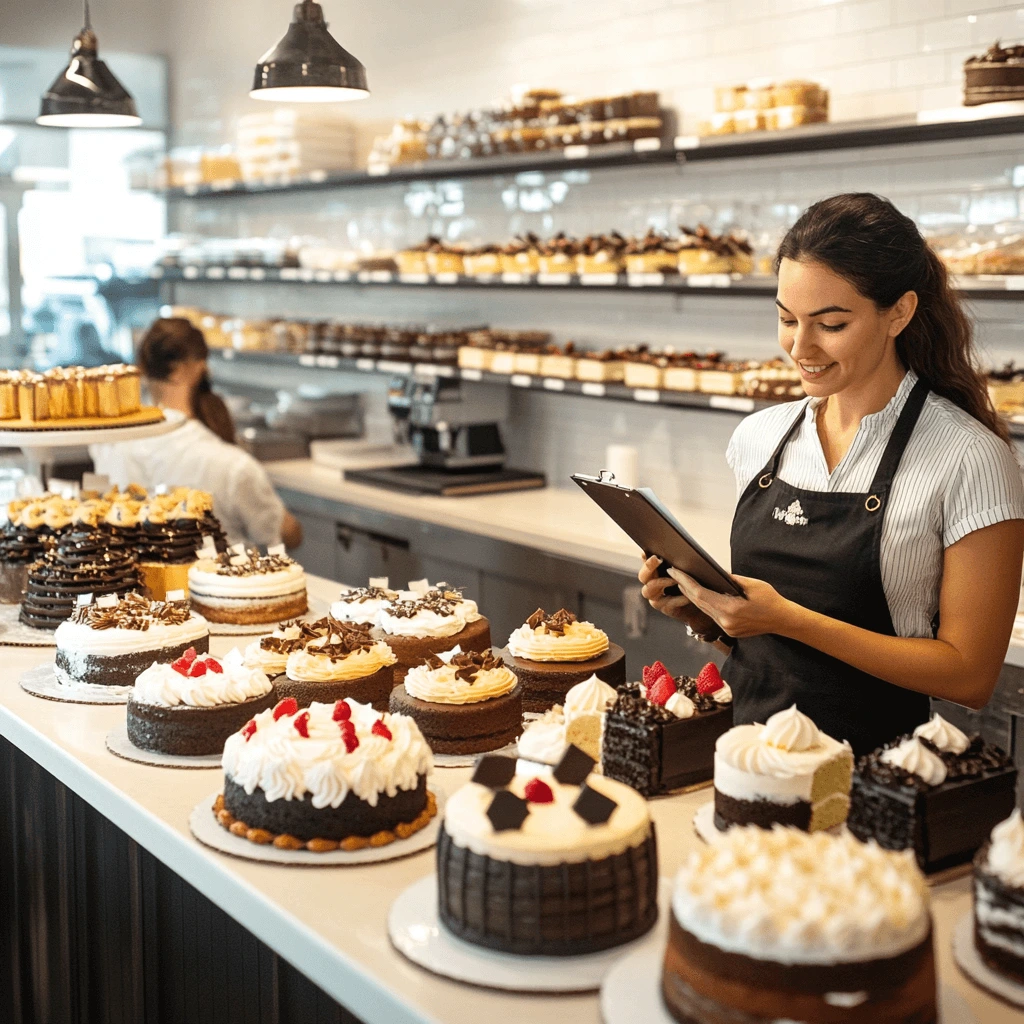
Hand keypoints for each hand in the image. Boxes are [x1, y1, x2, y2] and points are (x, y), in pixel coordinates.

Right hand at [637, 556, 721, 635]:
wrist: (702, 606)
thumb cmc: (693, 585)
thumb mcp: (684, 572)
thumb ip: (676, 563)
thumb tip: (674, 549)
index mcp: (655, 575)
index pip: (646, 566)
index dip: (646, 560)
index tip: (653, 554)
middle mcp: (652, 587)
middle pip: (642, 577)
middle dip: (649, 567)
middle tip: (659, 559)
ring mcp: (657, 599)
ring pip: (649, 590)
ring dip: (662, 582)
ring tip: (675, 579)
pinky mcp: (666, 609)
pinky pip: (668, 603)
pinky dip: (678, 598)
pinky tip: (687, 595)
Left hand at [666, 568, 795, 638]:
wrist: (783, 620)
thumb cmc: (770, 600)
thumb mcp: (751, 584)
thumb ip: (730, 578)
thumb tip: (712, 571)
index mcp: (730, 610)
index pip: (700, 594)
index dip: (685, 582)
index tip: (675, 572)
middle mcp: (725, 621)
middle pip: (698, 602)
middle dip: (684, 587)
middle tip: (673, 573)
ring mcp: (726, 628)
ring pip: (703, 609)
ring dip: (692, 596)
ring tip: (681, 581)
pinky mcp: (729, 631)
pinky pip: (711, 615)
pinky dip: (704, 603)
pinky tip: (698, 594)